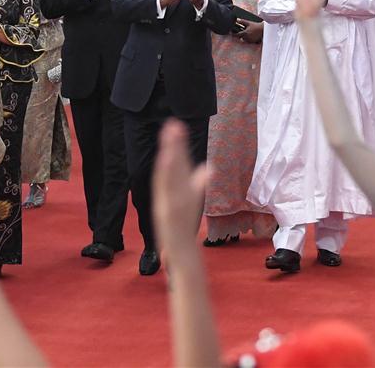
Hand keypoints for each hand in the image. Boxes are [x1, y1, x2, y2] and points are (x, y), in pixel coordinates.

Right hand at [152, 120, 206, 261]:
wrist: (180, 251)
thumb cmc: (183, 226)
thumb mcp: (191, 200)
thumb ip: (197, 182)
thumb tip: (208, 167)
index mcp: (175, 188)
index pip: (176, 162)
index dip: (177, 145)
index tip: (177, 125)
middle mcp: (169, 192)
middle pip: (171, 164)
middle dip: (172, 144)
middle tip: (173, 122)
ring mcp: (167, 200)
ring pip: (167, 173)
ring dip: (169, 153)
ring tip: (171, 135)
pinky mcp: (167, 211)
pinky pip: (166, 190)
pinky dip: (167, 174)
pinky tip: (168, 158)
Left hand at [234, 19, 263, 43]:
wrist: (263, 29)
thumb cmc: (256, 26)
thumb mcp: (249, 23)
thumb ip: (242, 21)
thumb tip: (237, 20)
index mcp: (245, 33)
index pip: (237, 35)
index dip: (233, 34)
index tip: (231, 33)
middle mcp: (247, 38)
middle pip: (240, 37)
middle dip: (240, 35)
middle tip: (242, 31)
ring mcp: (250, 40)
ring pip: (244, 39)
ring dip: (244, 37)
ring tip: (247, 32)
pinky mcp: (253, 42)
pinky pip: (248, 41)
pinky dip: (248, 38)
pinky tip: (250, 35)